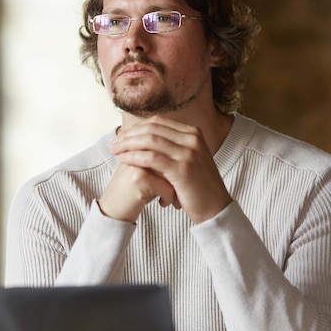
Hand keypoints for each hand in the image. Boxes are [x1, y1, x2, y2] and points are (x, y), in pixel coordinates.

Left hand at [109, 115, 231, 222]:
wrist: (216, 208)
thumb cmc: (198, 187)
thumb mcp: (189, 159)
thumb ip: (173, 146)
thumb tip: (147, 138)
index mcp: (193, 133)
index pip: (158, 122)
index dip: (137, 127)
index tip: (122, 136)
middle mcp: (192, 139)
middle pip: (152, 128)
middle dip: (129, 134)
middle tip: (114, 143)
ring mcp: (188, 153)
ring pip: (150, 141)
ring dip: (128, 144)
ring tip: (114, 151)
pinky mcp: (182, 169)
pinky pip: (151, 158)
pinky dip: (134, 157)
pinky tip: (123, 160)